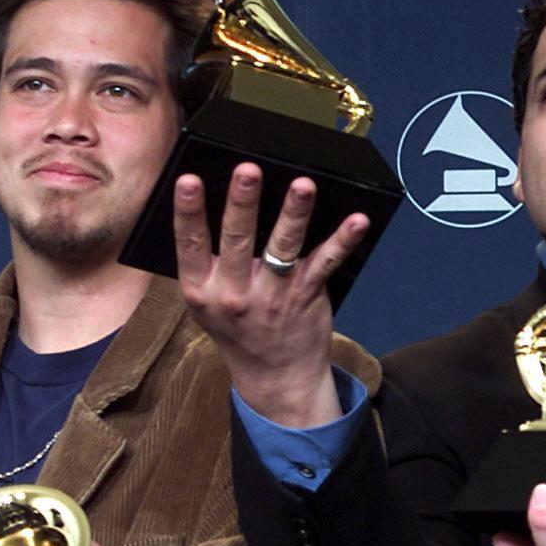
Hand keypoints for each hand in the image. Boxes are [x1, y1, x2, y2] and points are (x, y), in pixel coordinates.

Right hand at [174, 164, 368, 427]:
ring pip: (283, 248)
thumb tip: (216, 200)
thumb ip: (208, 262)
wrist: (275, 376)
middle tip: (248, 169)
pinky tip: (358, 221)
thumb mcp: (207, 302)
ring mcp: (273, 296)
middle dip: (243, 203)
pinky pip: (326, 263)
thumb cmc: (238, 328)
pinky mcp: (307, 296)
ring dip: (294, 214)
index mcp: (200, 289)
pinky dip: (343, 241)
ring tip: (303, 185)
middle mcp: (233, 293)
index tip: (188, 179)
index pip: (190, 244)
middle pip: (237, 240)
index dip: (188, 211)